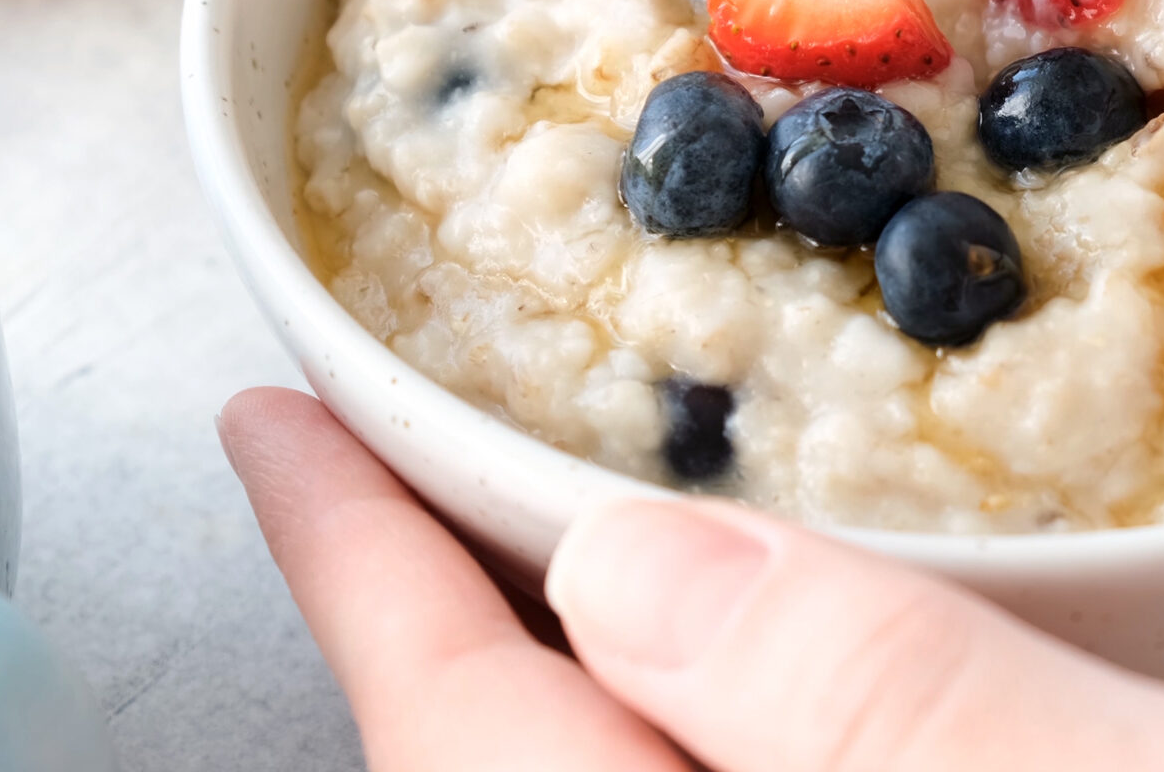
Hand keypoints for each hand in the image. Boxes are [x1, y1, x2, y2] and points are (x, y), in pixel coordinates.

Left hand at [218, 387, 1163, 771]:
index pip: (464, 747)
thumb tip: (634, 578)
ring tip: (546, 577)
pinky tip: (735, 723)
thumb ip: (896, 720)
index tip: (267, 425)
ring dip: (564, 714)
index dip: (351, 568)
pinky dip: (703, 766)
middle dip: (440, 640)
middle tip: (393, 478)